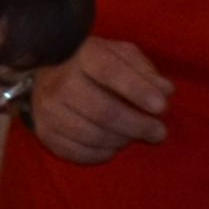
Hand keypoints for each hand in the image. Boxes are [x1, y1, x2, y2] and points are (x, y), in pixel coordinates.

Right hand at [21, 34, 173, 163]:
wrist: (48, 75)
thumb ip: (145, 71)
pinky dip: (102, 153)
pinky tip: (113, 145)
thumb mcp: (122, 56)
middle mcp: (58, 80)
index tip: (161, 107)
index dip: (137, 90)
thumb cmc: (95, 66)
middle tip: (159, 132)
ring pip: (91, 135)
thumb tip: (165, 91)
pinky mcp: (44, 132)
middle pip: (103, 111)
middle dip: (137, 125)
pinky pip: (77, 152)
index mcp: (82, 55)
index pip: (110, 72)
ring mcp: (47, 108)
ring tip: (134, 136)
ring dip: (121, 140)